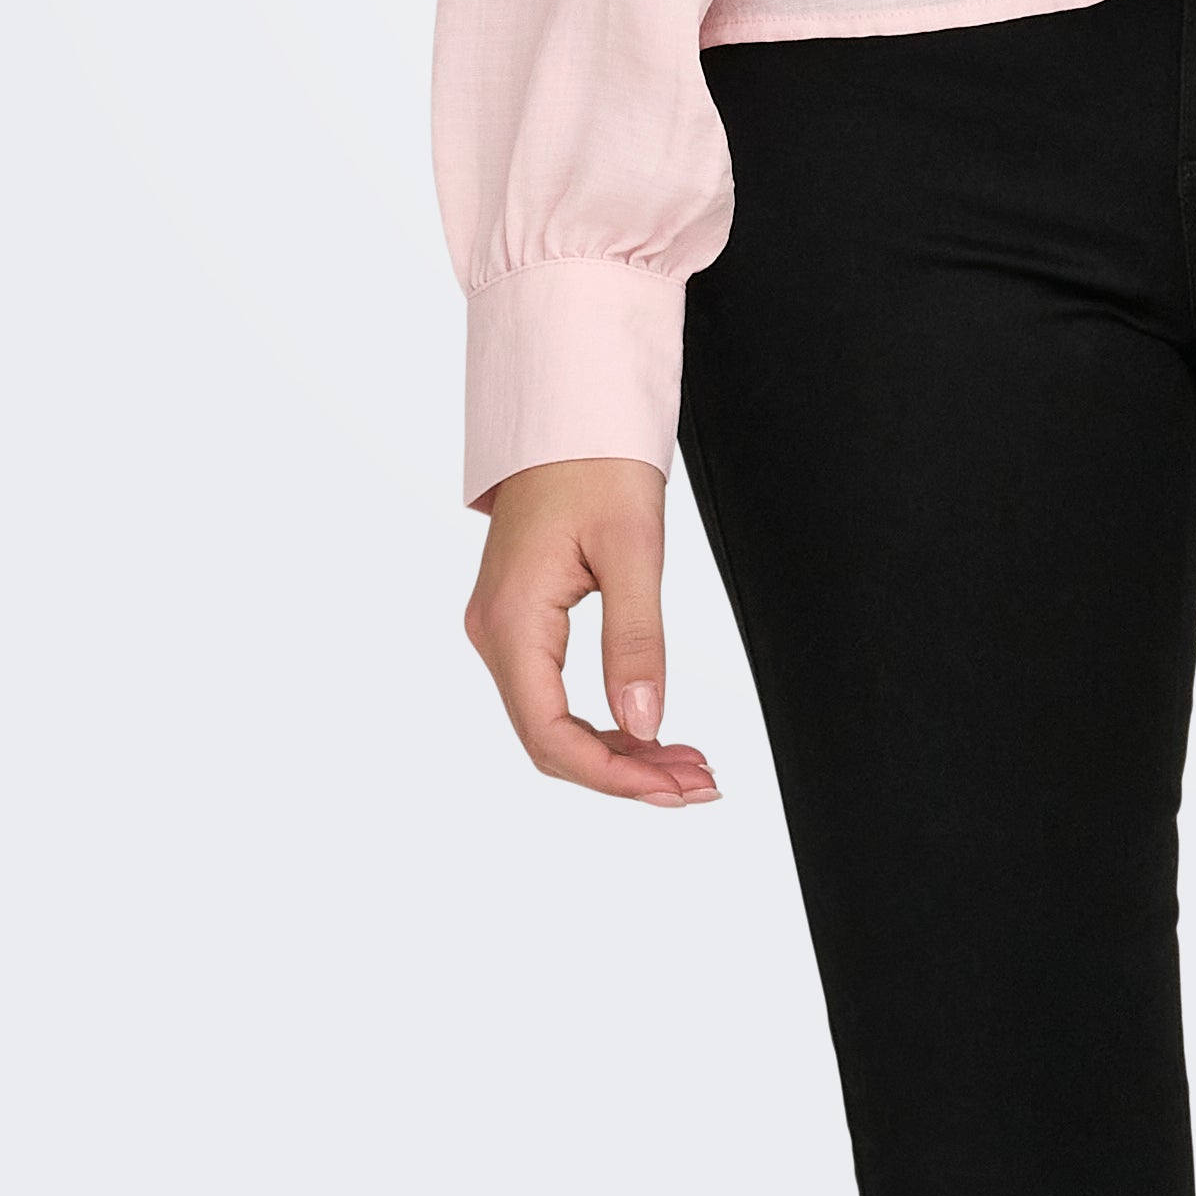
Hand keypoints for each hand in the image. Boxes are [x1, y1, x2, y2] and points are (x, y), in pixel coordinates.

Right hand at [464, 457, 721, 807]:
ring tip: (689, 766)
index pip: (551, 734)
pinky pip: (552, 692)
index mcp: (512, 621)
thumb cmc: (600, 462)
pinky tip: (651, 732)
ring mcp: (502, 627)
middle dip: (626, 772)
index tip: (677, 788)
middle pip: (550, 739)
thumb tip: (646, 725)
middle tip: (701, 785)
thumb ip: (636, 639)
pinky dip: (604, 719)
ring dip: (619, 750)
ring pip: (552, 721)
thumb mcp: (632, 547)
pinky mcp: (520, 618)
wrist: (570, 407)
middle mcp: (494, 633)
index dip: (614, 774)